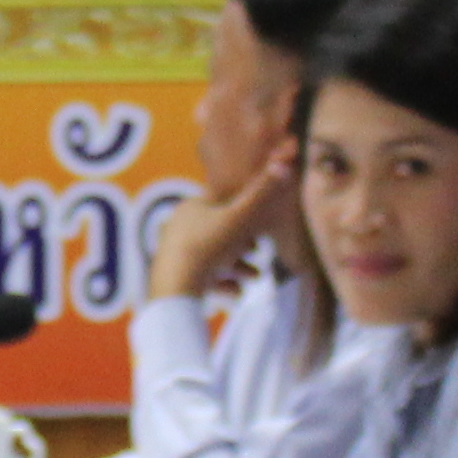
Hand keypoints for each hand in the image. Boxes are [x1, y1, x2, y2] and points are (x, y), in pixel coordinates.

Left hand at [151, 139, 294, 301]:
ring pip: (213, 257)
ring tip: (254, 277)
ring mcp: (175, 253)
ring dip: (237, 267)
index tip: (260, 231)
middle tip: (259, 254)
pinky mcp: (174, 277)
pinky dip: (222, 284)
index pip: (222, 206)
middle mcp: (179, 227)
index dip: (244, 217)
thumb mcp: (240, 218)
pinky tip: (236, 292)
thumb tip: (284, 164)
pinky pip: (203, 278)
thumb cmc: (209, 247)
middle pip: (220, 233)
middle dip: (244, 247)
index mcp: (191, 207)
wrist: (177, 287)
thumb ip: (261, 193)